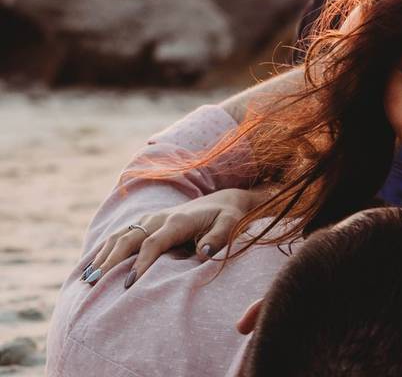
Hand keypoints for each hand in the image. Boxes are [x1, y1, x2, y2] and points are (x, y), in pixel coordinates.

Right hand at [81, 187, 263, 286]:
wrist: (222, 201)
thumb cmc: (227, 216)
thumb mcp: (230, 224)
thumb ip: (218, 237)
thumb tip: (204, 252)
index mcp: (177, 221)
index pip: (153, 243)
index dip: (140, 263)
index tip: (129, 284)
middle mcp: (158, 218)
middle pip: (129, 238)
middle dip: (111, 261)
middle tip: (94, 284)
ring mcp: (149, 218)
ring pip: (120, 235)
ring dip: (103, 255)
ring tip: (87, 278)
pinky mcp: (146, 222)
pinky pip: (120, 234)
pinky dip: (105, 248)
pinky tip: (93, 265)